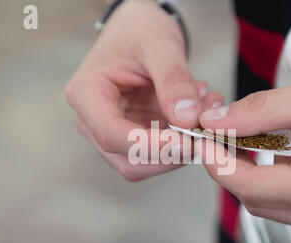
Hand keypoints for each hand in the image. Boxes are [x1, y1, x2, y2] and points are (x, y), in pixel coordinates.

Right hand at [66, 0, 222, 180]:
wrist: (138, 30)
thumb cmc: (139, 31)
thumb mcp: (159, 45)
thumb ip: (173, 80)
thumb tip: (187, 119)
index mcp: (86, 94)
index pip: (112, 135)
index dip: (149, 145)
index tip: (186, 140)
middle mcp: (93, 121)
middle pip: (128, 159)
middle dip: (169, 153)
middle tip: (204, 131)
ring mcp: (113, 132)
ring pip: (145, 164)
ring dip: (180, 149)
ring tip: (204, 109)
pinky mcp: (134, 137)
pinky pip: (159, 153)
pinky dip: (184, 141)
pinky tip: (199, 112)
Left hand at [197, 61, 290, 242]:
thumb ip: (262, 111)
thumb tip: (218, 121)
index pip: (249, 189)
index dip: (218, 164)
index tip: (205, 141)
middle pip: (262, 203)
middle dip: (237, 170)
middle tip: (228, 136)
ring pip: (282, 208)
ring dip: (264, 176)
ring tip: (268, 138)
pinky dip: (290, 183)